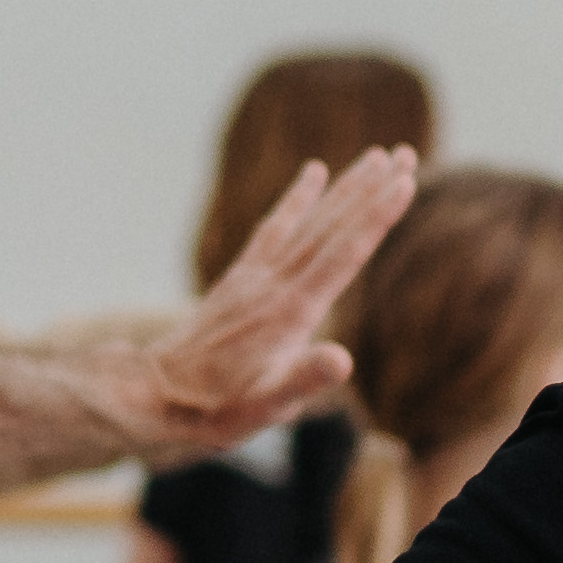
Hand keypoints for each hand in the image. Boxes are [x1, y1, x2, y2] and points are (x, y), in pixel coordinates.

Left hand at [127, 150, 419, 458]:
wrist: (156, 394)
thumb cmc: (218, 409)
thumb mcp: (266, 407)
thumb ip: (303, 380)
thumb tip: (342, 361)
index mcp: (291, 313)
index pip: (343, 255)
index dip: (376, 217)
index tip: (404, 182)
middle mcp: (275, 284)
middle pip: (333, 227)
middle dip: (371, 190)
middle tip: (406, 154)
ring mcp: (257, 276)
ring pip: (309, 221)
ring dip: (345, 187)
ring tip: (376, 155)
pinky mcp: (243, 276)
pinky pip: (276, 226)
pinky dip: (298, 198)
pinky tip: (315, 173)